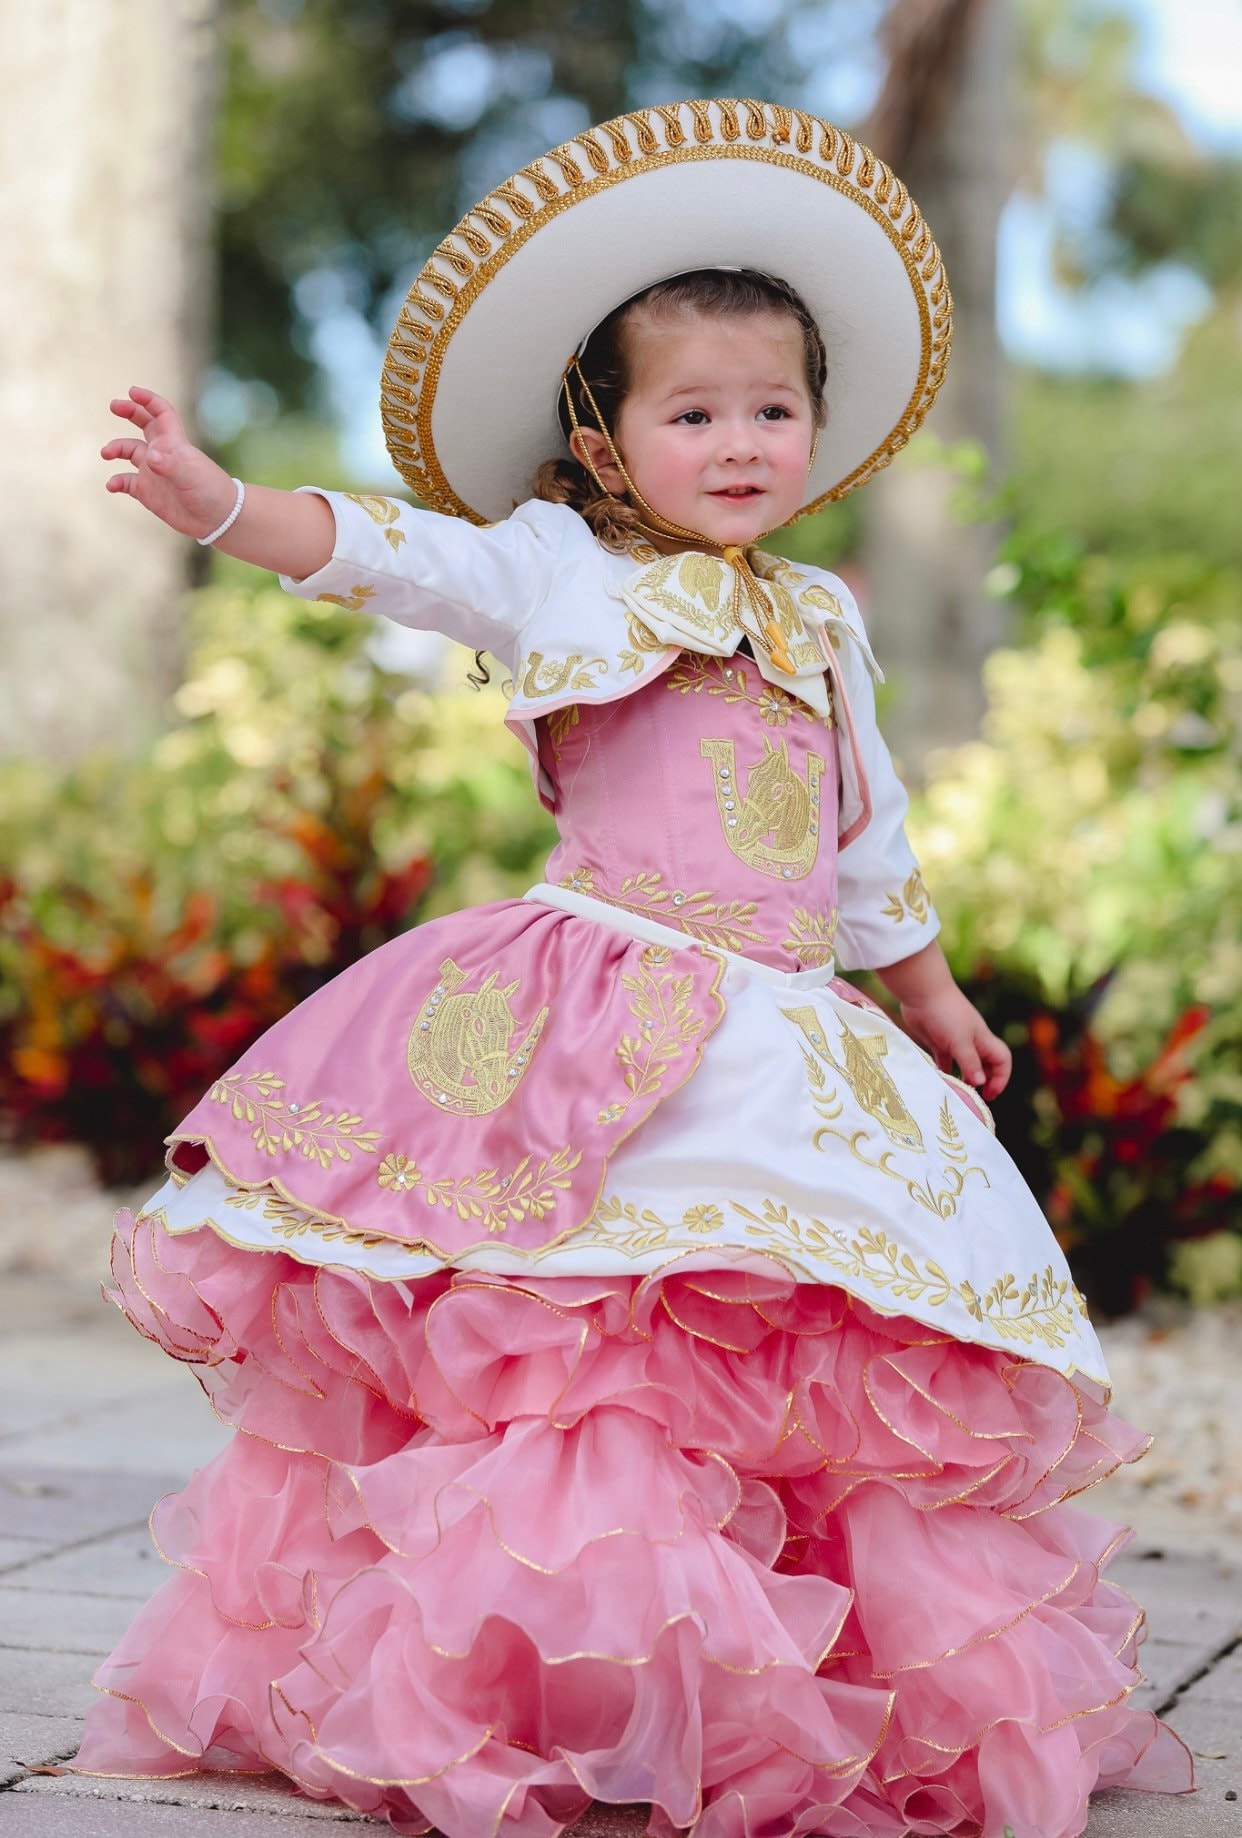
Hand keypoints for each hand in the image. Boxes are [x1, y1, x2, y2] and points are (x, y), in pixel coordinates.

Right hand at [101, 386, 236, 539]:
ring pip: (129, 452)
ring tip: (106, 453)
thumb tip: (149, 457)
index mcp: (174, 444)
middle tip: (113, 406)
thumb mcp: (191, 477)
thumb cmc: (210, 492)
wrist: (218, 520)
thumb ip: (170, 465)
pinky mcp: (147, 492)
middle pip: (143, 424)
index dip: (148, 400)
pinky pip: (126, 482)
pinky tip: (112, 486)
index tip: (132, 392)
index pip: (161, 414)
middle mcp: (162, 454)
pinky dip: (116, 481)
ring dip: (116, 449)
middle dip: (129, 412)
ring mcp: (153, 472)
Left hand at [897, 985, 1011, 1099]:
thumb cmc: (945, 1014)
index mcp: (983, 1039)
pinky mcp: (937, 1041)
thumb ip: (971, 1063)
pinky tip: (939, 1083)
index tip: (989, 1094)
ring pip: (965, 1065)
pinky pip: (944, 1061)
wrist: (922, 992)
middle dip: (985, 1081)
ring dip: (964, 1079)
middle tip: (975, 1098)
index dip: (1001, 1078)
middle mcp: (972, 1041)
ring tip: (958, 1094)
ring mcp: (954, 1041)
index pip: (1002, 1060)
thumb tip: (981, 1083)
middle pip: (986, 1064)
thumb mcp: (960, 1041)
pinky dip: (944, 1072)